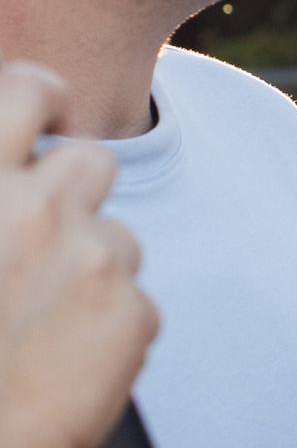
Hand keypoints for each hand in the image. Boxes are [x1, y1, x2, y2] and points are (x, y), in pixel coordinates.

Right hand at [0, 62, 156, 447]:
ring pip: (118, 234)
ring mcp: (93, 260)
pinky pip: (133, 299)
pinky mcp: (134, 315)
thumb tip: (10, 167)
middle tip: (42, 233)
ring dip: (87, 262)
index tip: (38, 122)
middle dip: (71, 191)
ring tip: (34, 317)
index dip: (40, 101)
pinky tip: (59, 357)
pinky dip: (104, 323)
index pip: (31, 89)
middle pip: (93, 159)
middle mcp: (35, 208)